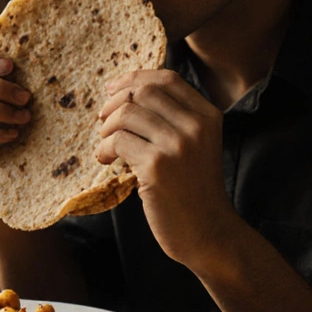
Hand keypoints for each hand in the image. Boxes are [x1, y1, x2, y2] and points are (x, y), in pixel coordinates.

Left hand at [96, 69, 235, 268]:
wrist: (208, 233)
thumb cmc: (194, 190)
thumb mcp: (197, 145)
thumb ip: (175, 119)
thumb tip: (130, 93)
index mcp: (208, 115)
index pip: (167, 79)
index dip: (135, 78)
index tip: (113, 88)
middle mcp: (196, 125)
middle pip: (144, 91)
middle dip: (115, 101)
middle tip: (103, 119)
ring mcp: (177, 145)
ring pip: (127, 114)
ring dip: (107, 127)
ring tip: (106, 144)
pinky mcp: (157, 166)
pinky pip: (118, 142)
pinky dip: (104, 149)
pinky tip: (106, 160)